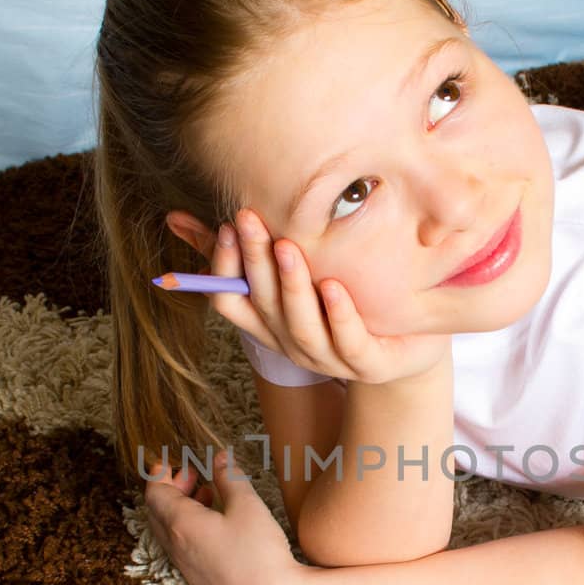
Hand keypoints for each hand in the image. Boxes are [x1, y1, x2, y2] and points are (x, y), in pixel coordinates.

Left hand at [144, 449, 306, 584]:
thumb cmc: (258, 553)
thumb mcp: (247, 505)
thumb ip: (229, 477)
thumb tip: (219, 457)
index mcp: (181, 524)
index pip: (154, 493)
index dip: (159, 473)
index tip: (168, 461)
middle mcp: (176, 547)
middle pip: (158, 512)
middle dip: (171, 488)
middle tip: (191, 474)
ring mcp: (186, 566)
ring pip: (170, 531)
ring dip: (181, 508)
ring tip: (207, 495)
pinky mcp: (199, 580)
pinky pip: (182, 548)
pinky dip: (189, 529)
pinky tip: (216, 525)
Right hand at [202, 208, 449, 384]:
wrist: (410, 345)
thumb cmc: (344, 301)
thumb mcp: (293, 271)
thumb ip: (238, 250)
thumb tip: (173, 218)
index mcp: (270, 323)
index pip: (230, 302)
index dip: (223, 269)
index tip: (227, 226)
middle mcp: (292, 344)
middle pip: (263, 306)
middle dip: (255, 262)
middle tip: (250, 219)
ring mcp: (329, 359)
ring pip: (301, 327)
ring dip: (292, 287)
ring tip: (287, 248)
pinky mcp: (369, 365)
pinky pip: (349, 342)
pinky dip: (339, 315)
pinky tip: (334, 286)